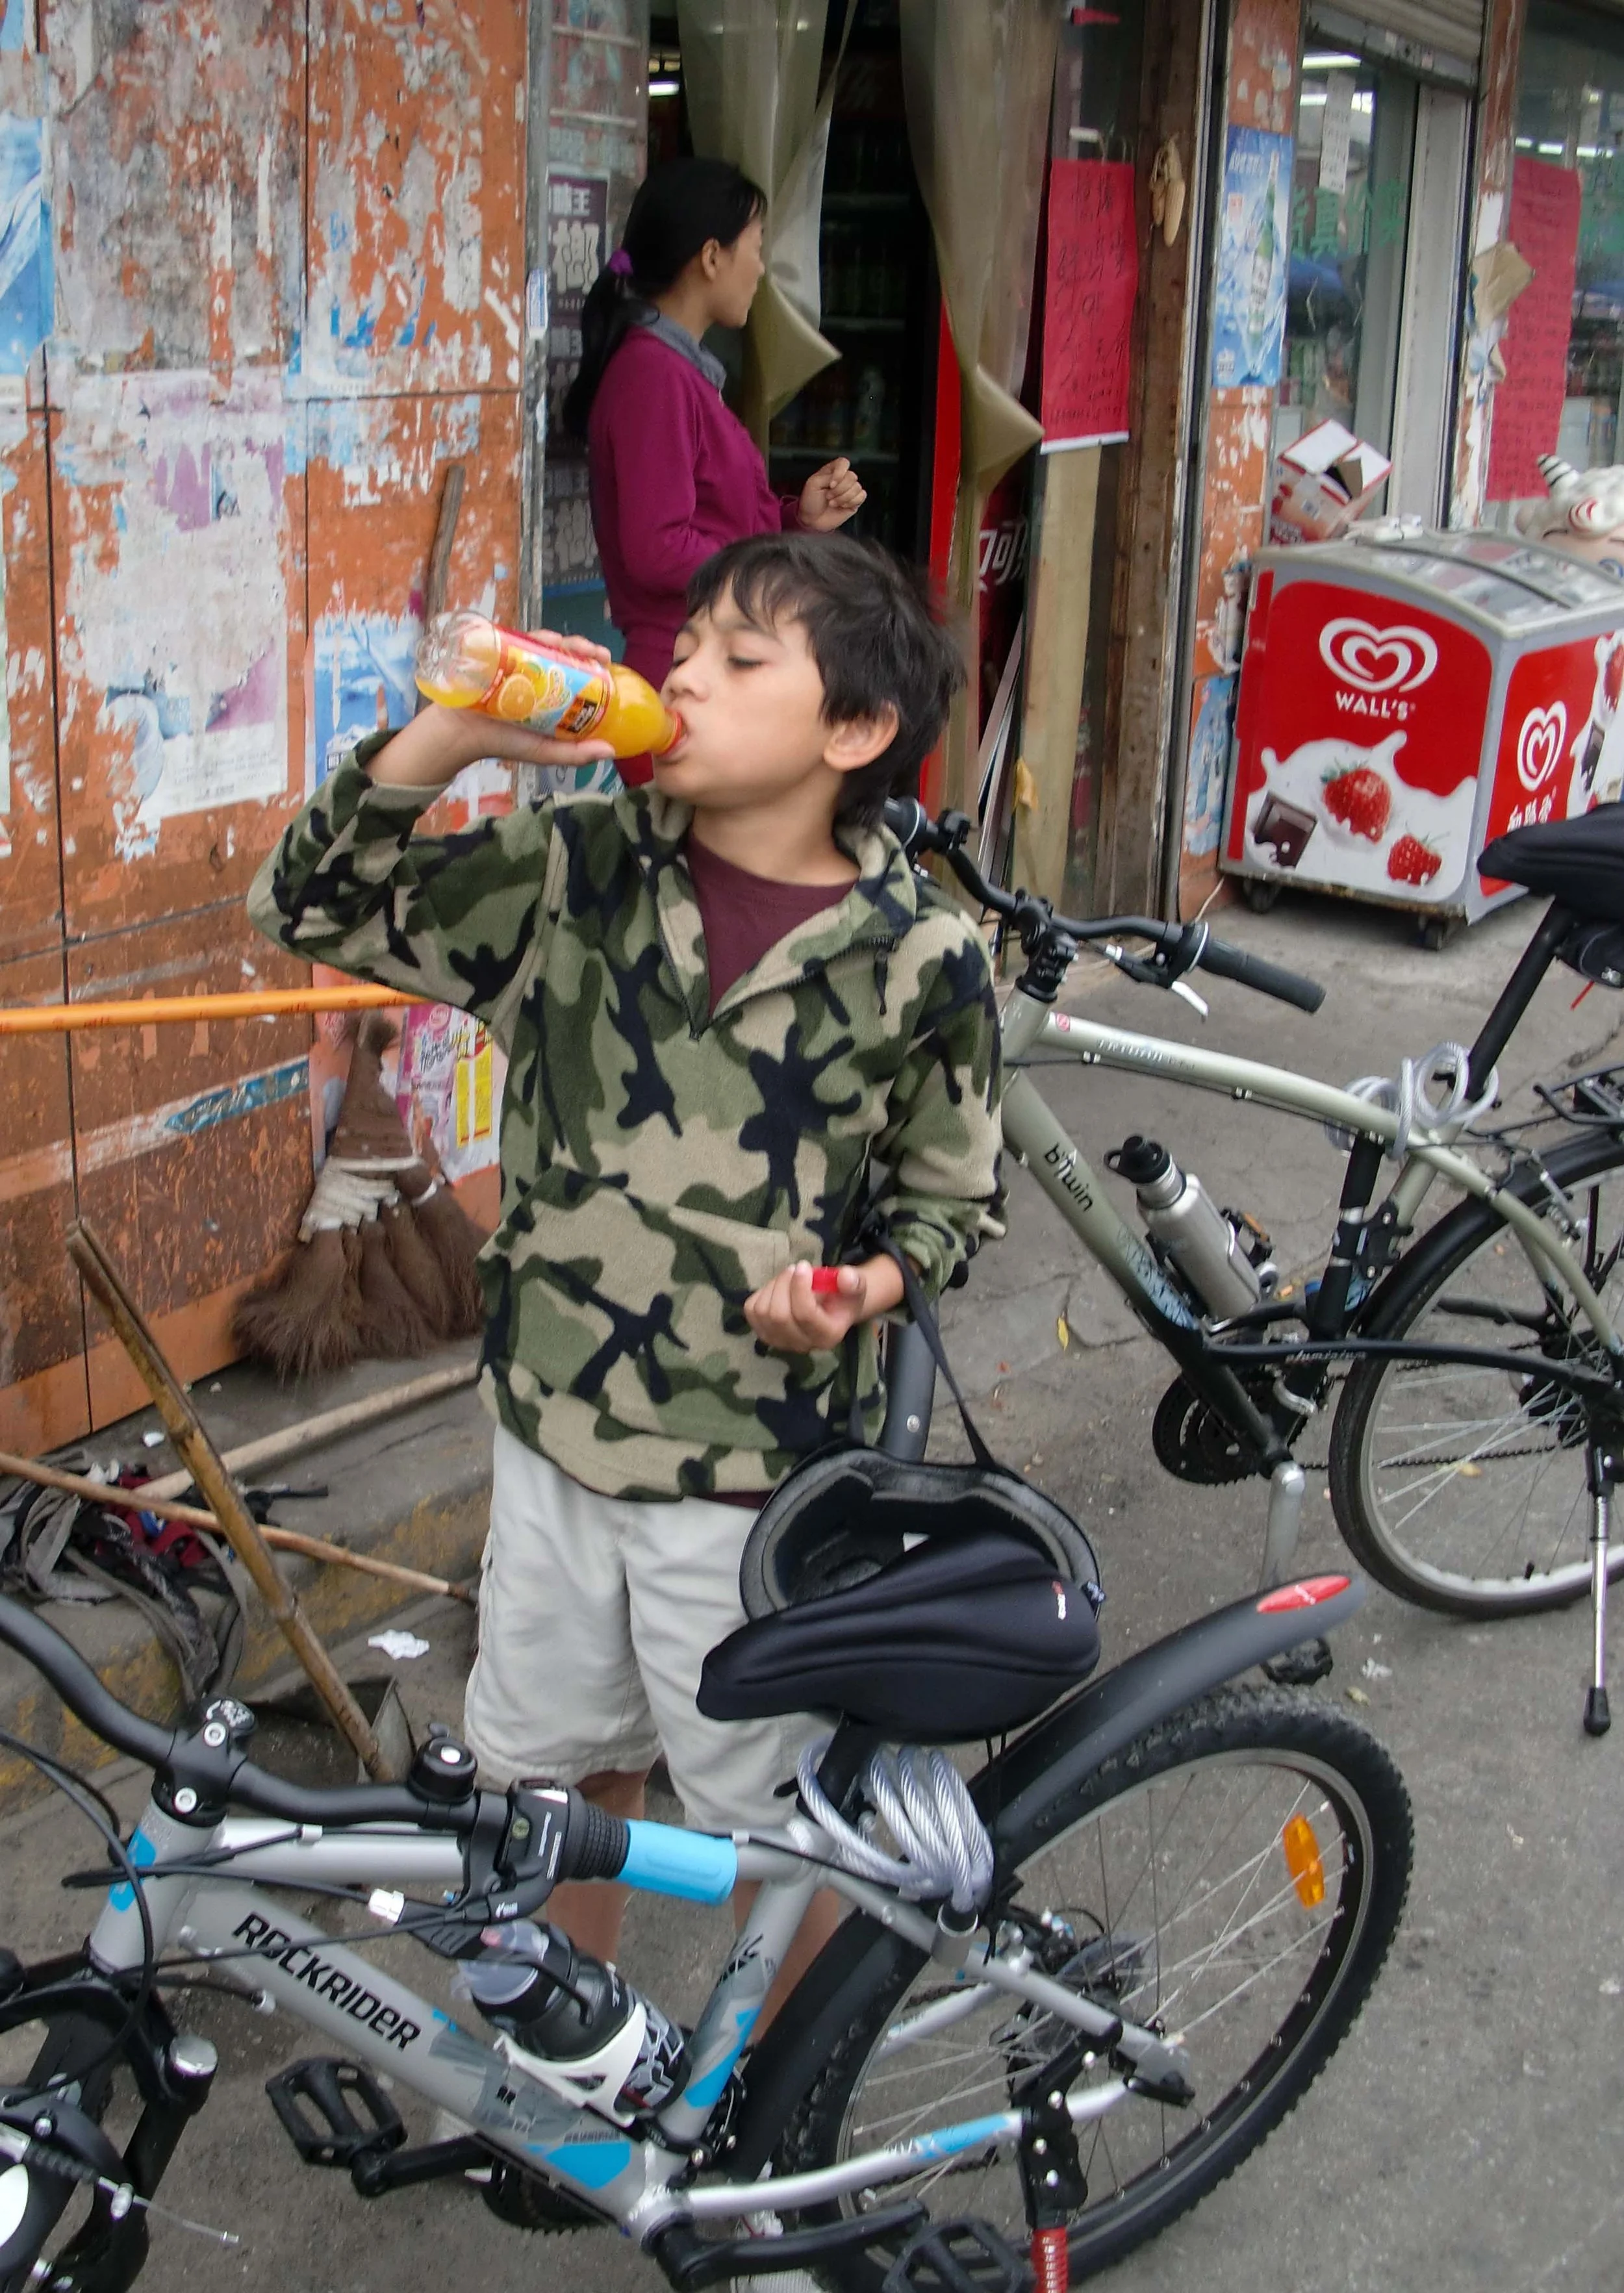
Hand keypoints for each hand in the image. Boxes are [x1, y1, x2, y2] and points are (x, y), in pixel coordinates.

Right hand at [368, 625, 616, 789]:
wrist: (460, 734)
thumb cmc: (502, 743)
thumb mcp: (543, 751)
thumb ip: (574, 753)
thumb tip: (610, 751)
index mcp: (550, 696)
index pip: (576, 673)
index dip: (593, 664)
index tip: (606, 661)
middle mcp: (535, 676)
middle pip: (562, 654)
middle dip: (580, 646)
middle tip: (594, 652)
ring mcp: (516, 663)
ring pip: (541, 643)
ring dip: (559, 639)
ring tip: (568, 644)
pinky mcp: (497, 654)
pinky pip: (515, 639)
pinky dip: (529, 636)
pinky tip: (542, 639)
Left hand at [743, 1255, 904, 1355]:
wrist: (831, 1309)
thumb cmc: (843, 1297)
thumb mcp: (856, 1287)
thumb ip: (854, 1282)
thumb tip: (845, 1277)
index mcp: (828, 1335)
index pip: (805, 1315)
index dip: (799, 1288)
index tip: (803, 1266)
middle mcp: (802, 1344)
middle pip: (780, 1315)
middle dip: (784, 1284)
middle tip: (794, 1268)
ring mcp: (780, 1341)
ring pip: (763, 1311)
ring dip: (774, 1286)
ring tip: (788, 1277)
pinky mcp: (763, 1333)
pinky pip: (752, 1310)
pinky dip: (762, 1293)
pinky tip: (778, 1288)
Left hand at [798, 458, 866, 532]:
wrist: (812, 519)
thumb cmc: (810, 501)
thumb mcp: (813, 484)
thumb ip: (828, 476)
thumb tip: (841, 479)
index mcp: (832, 471)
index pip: (844, 463)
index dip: (840, 473)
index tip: (831, 484)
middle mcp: (843, 478)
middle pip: (852, 476)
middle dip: (839, 489)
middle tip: (828, 497)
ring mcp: (850, 490)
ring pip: (857, 487)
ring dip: (843, 498)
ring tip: (832, 503)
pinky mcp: (855, 501)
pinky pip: (862, 496)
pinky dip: (852, 502)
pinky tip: (842, 506)